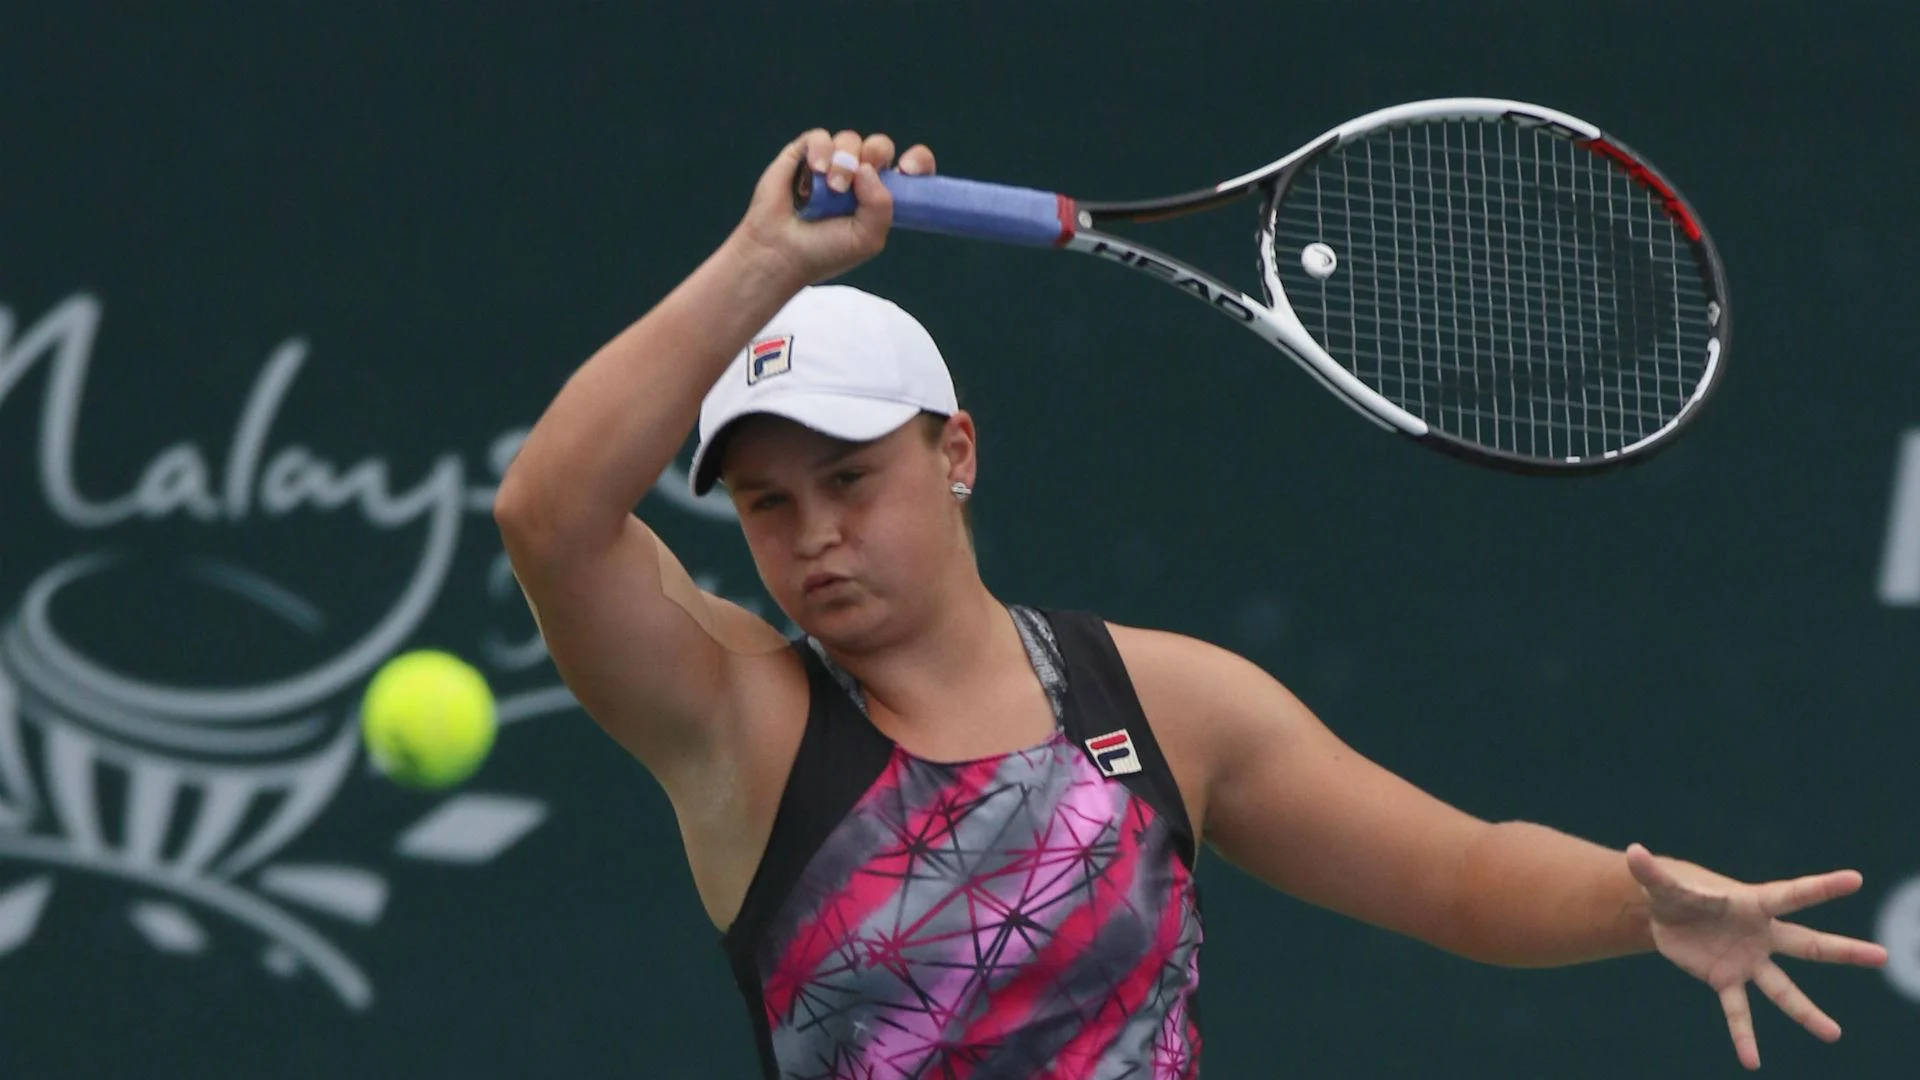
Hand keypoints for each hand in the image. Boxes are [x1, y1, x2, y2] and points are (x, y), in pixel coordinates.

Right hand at [732, 128, 936, 287]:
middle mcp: (857, 177)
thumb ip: (881, 205)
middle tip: (864, 173)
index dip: (917, 162)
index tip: (906, 170)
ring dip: (845, 160)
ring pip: (850, 140)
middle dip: (877, 153)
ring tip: (833, 187)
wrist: (781, 254)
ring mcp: (829, 164)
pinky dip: (821, 150)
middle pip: (880, 146)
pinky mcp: (802, 155)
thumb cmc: (825, 252)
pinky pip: (819, 137)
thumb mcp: (867, 238)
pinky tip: (817, 171)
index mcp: (878, 196)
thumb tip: (868, 168)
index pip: (909, 169)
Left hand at [1627, 843, 1888, 1069]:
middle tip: (1882, 956)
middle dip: (1843, 950)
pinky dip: (1743, 1036)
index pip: (1791, 894)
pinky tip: (1751, 1062)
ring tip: (1833, 1035)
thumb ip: (1651, 871)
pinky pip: (1738, 1012)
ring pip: (1783, 989)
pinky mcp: (1726, 980)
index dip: (1822, 887)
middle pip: (1808, 944)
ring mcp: (1748, 961)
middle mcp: (1760, 935)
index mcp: (1752, 903)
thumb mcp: (1662, 883)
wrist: (1667, 915)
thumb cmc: (1676, 891)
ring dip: (1806, 1013)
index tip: (1856, 879)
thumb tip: (1632, 852)